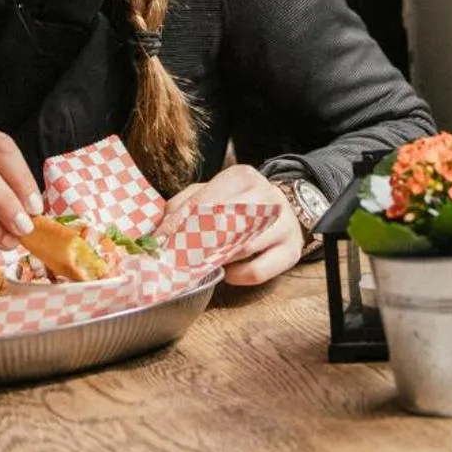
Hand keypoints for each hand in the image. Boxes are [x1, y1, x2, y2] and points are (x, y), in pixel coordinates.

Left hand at [160, 164, 302, 286]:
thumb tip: (160, 230)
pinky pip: (258, 271)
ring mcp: (284, 223)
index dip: (180, 223)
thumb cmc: (240, 205)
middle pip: (227, 221)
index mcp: (243, 176)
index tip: (161, 241)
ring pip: (244, 246)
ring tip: (201, 265)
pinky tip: (228, 272)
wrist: (287, 212)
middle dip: (199, 243)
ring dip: (218, 260)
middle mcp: (268, 194)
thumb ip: (184, 205)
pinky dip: (237, 276)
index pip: (206, 200)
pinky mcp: (292, 251)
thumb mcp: (212, 195)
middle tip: (178, 258)